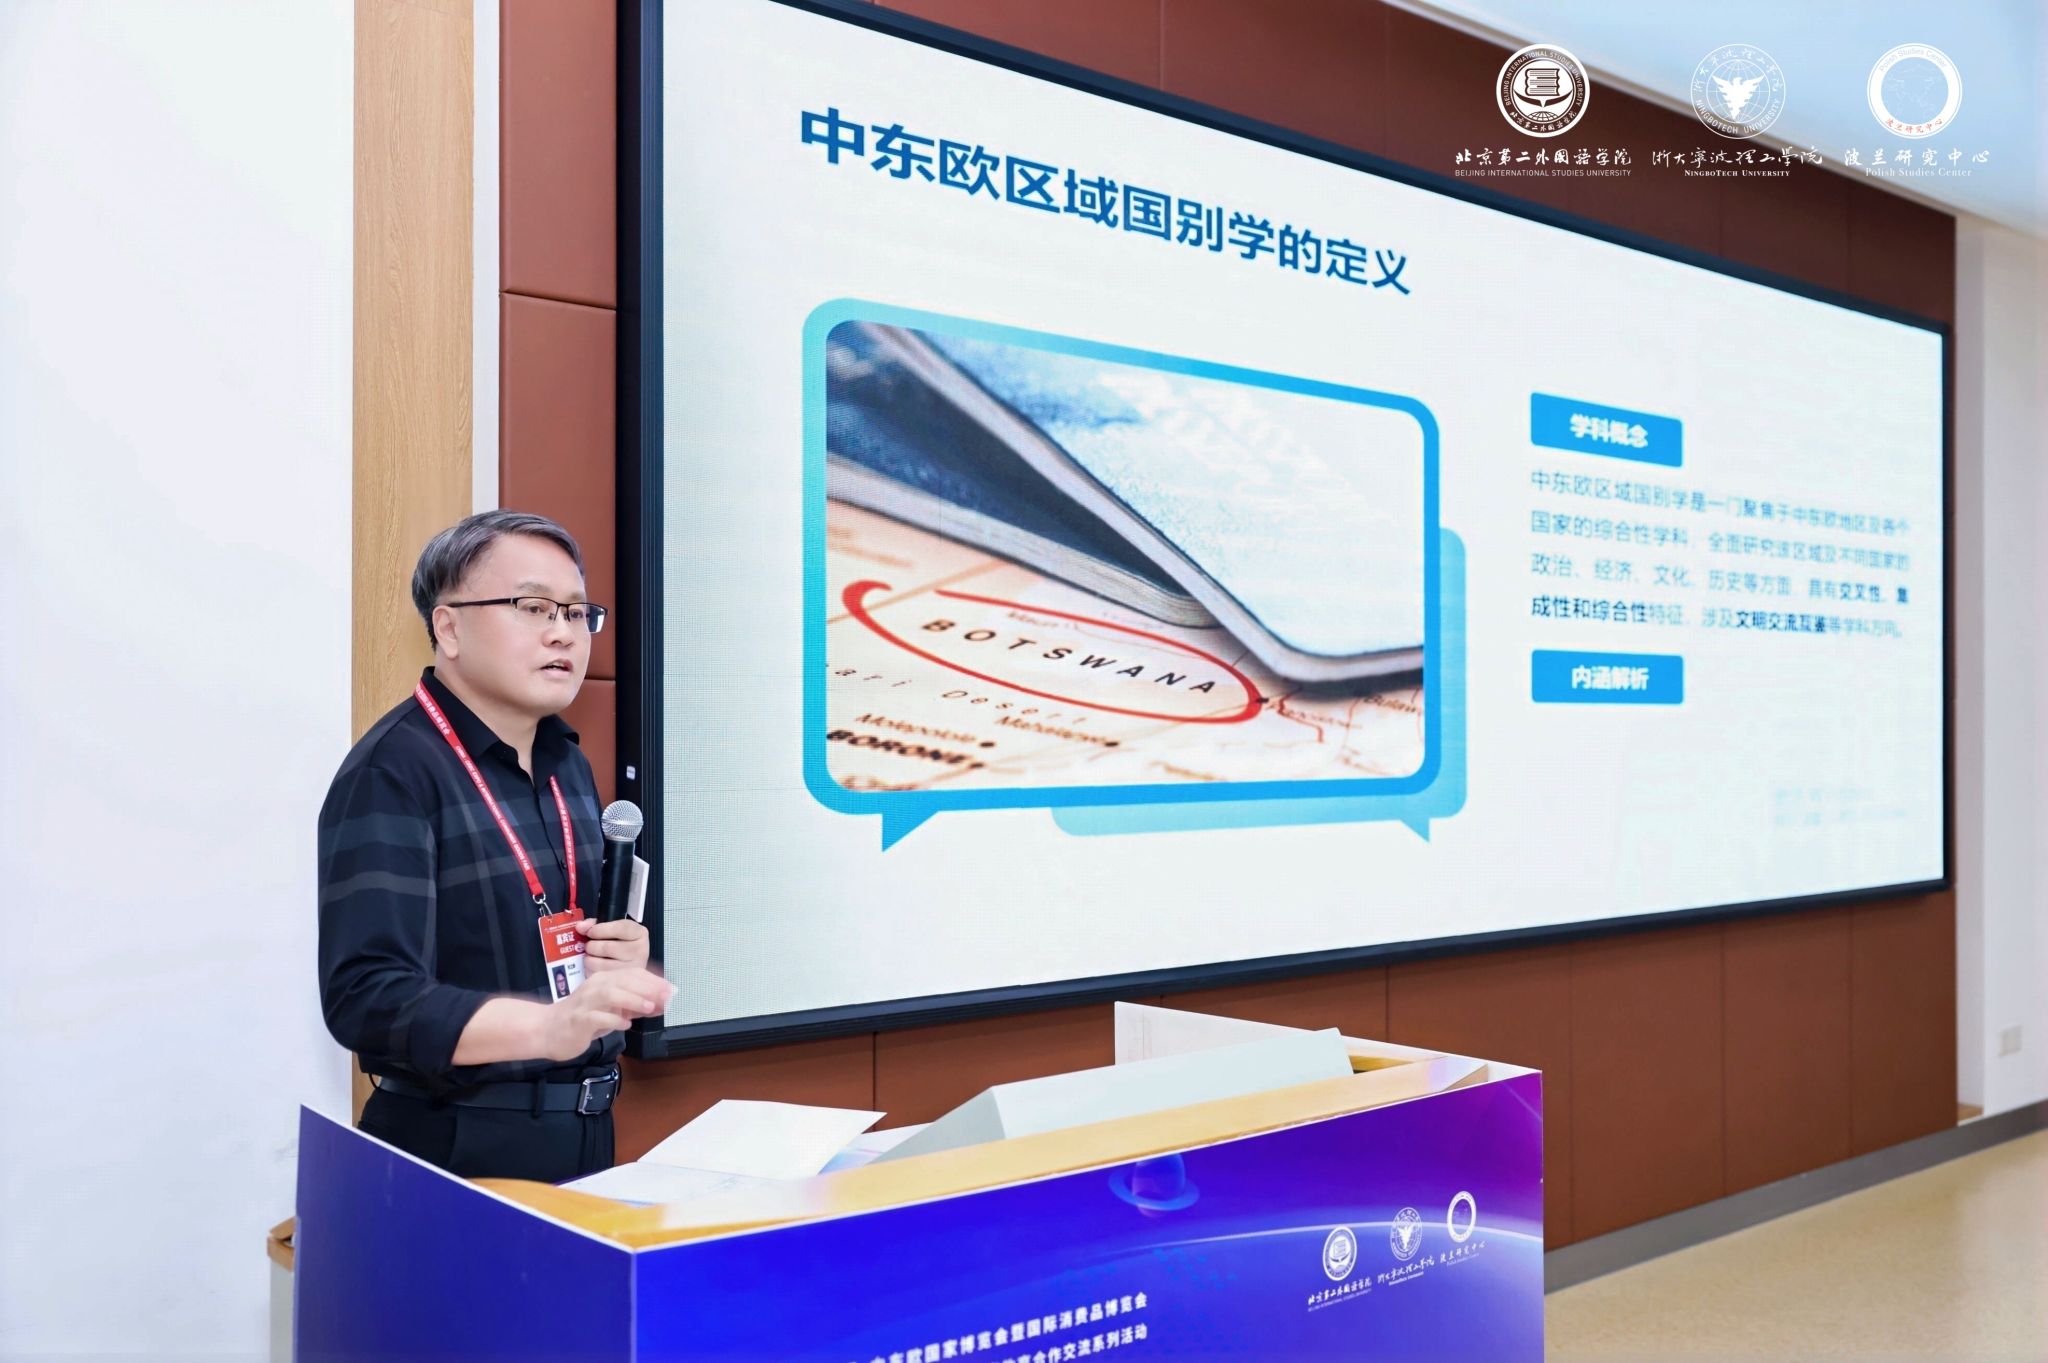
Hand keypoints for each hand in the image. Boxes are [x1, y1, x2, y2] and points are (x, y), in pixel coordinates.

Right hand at [539, 968, 672, 1061]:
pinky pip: (597, 1017)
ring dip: (632, 1000)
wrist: (549, 1030)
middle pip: (624, 980)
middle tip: (666, 998)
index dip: (653, 981)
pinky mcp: (578, 1019)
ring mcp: (585, 1002)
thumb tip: (660, 1004)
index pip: (632, 974)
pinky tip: (624, 1025)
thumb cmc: (583, 1019)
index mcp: (604, 980)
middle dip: (648, 988)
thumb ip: (633, 1006)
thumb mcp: (612, 1010)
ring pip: (610, 994)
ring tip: (649, 1008)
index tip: (671, 990)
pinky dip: (613, 1020)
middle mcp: (595, 986)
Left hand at [574, 915, 650, 973]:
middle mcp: (639, 951)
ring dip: (589, 958)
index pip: (621, 928)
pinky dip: (589, 969)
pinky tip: (594, 966)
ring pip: (598, 962)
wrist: (626, 967)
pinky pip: (595, 974)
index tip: (590, 931)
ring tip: (593, 956)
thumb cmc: (617, 944)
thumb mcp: (611, 929)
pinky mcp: (619, 982)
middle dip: (592, 945)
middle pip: (607, 947)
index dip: (601, 929)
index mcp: (639, 933)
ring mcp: (630, 969)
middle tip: (591, 946)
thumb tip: (581, 926)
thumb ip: (595, 925)